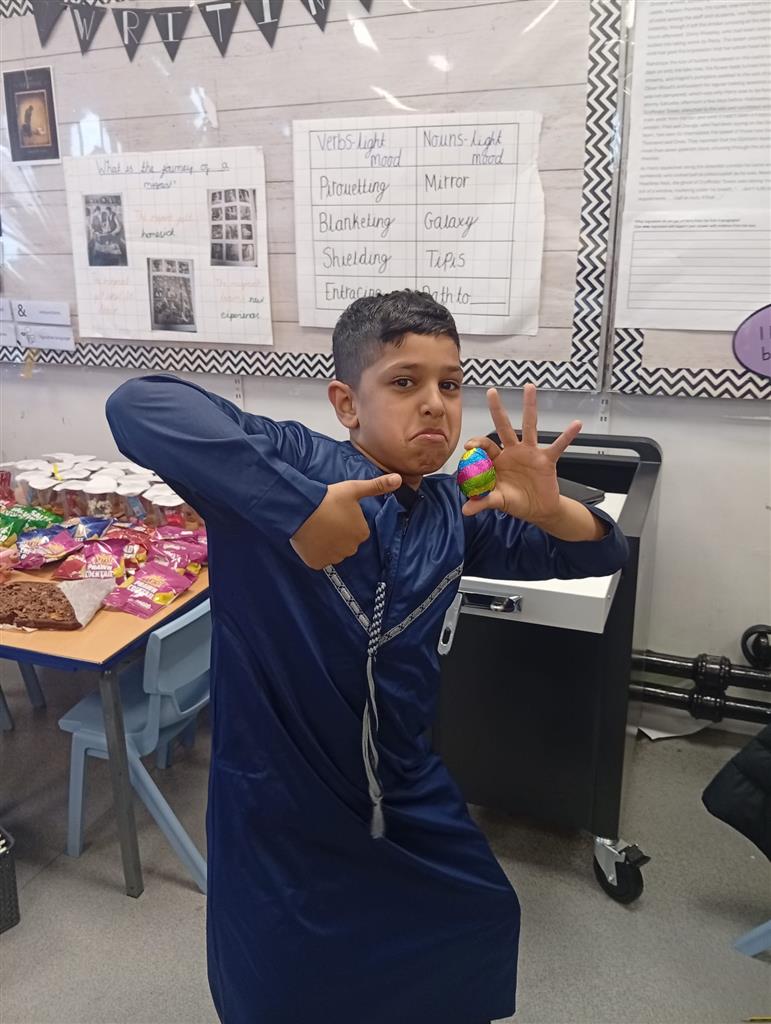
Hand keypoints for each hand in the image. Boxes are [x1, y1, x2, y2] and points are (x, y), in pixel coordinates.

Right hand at [290, 473, 401, 569]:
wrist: (301, 509)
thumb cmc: (329, 498)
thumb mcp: (354, 489)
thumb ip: (377, 486)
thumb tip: (399, 478)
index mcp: (362, 534)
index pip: (357, 530)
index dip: (346, 521)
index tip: (336, 512)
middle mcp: (351, 549)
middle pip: (346, 542)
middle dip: (337, 534)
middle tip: (325, 520)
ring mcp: (333, 558)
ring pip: (332, 552)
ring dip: (326, 543)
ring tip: (316, 528)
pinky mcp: (317, 563)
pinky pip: (318, 559)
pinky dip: (315, 552)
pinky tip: (310, 539)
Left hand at [462, 384, 581, 524]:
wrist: (538, 510)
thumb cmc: (516, 502)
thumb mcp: (498, 502)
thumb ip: (483, 502)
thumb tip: (466, 510)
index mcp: (497, 461)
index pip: (485, 446)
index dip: (477, 443)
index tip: (469, 445)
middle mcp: (513, 451)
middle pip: (503, 426)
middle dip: (497, 409)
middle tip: (491, 392)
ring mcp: (530, 453)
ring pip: (529, 426)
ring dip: (529, 407)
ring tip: (529, 387)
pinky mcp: (547, 459)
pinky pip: (558, 445)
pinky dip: (568, 436)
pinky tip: (576, 424)